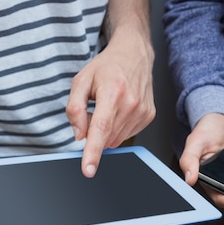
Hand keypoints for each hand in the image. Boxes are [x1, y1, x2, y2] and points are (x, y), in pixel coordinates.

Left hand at [67, 27, 154, 177]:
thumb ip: (75, 108)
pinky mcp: (148, 116)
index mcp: (112, 92)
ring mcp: (142, 111)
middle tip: (94, 110)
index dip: (93, 152)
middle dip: (94, 133)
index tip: (89, 170)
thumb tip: (79, 135)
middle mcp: (131, 103)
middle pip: (106, 136)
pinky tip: (118, 110)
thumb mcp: (81, 81)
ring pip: (115, 139)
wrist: (134, 54)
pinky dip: (117, 128)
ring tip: (108, 107)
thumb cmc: (107, 66)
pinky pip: (125, 135)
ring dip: (106, 131)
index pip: (101, 128)